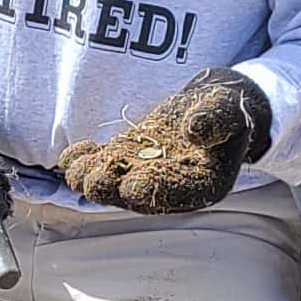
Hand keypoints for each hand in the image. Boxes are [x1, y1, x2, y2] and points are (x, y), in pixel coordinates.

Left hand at [59, 70, 272, 212]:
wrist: (212, 106)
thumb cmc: (226, 110)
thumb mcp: (229, 111)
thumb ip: (216, 121)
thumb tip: (196, 130)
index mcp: (202, 183)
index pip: (176, 194)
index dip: (153, 191)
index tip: (133, 184)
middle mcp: (171, 186)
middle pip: (138, 194)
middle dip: (114, 189)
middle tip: (95, 180)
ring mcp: (146, 173)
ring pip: (116, 182)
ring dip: (93, 178)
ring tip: (75, 169)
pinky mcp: (129, 158)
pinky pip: (104, 164)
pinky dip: (86, 161)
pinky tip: (71, 155)